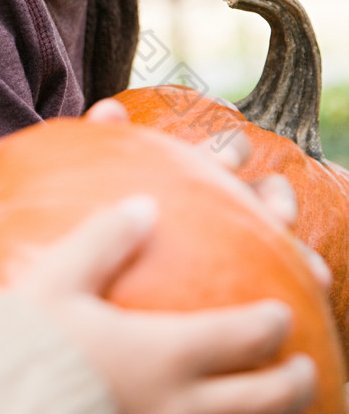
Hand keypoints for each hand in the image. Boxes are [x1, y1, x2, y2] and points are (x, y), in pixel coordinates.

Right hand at [15, 200, 316, 413]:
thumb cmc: (25, 344)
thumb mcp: (59, 280)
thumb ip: (105, 239)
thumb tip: (144, 205)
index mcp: (163, 354)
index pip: (244, 340)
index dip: (272, 326)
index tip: (281, 313)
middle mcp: (175, 407)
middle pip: (262, 404)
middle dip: (294, 384)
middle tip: (306, 366)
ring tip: (279, 405)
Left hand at [85, 98, 331, 291]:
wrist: (104, 271)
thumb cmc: (105, 218)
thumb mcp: (101, 182)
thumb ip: (106, 145)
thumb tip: (110, 109)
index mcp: (200, 174)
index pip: (227, 153)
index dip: (232, 153)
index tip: (228, 166)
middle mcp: (229, 204)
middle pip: (265, 192)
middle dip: (275, 199)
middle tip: (276, 216)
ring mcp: (241, 243)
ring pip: (280, 240)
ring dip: (298, 251)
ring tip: (311, 270)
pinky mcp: (246, 285)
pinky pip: (277, 282)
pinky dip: (299, 281)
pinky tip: (299, 304)